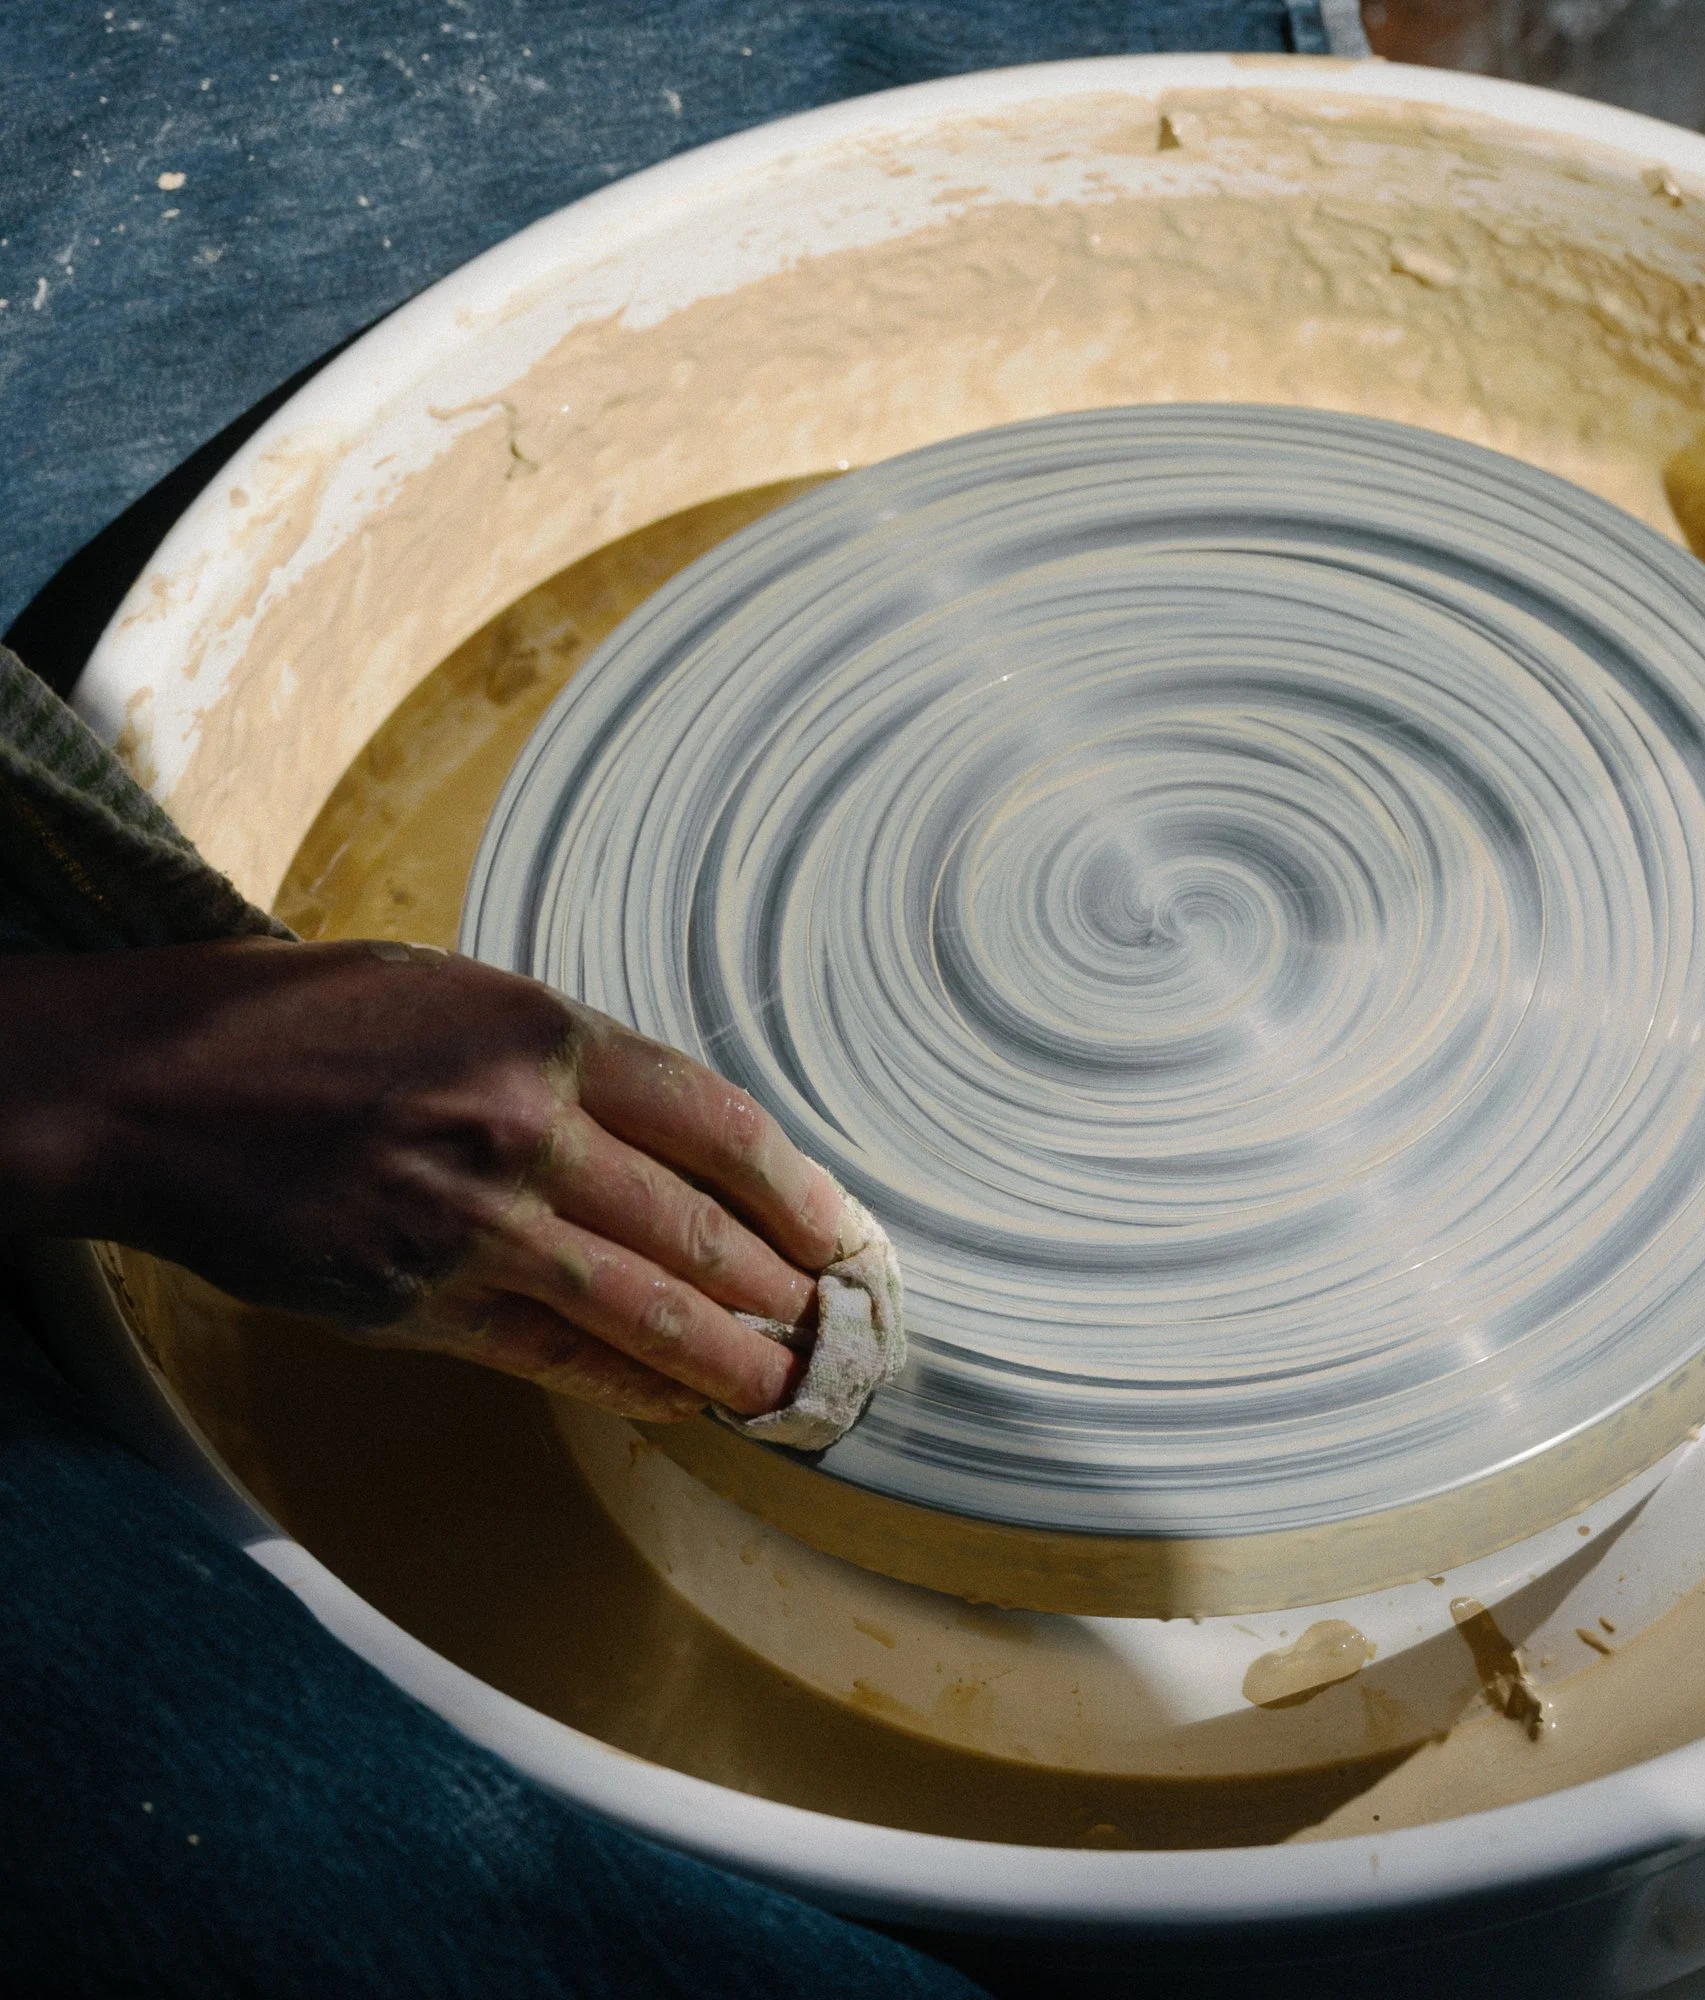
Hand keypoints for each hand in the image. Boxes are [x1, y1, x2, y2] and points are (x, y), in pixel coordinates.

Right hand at [0, 937, 850, 1419]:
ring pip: (642, 1310)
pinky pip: (551, 1357)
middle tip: (844, 1334)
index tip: (846, 1238)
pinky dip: (627, 1384)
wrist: (156, 1086)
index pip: (722, 1127)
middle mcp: (523, 1130)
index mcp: (548, 1038)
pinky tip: (679, 1401)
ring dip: (732, 1360)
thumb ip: (575, 1065)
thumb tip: (685, 1146)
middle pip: (700, 1230)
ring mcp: (469, 1224)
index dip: (801, 1195)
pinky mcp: (414, 1300)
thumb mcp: (466, 997)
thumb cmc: (318, 1025)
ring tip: (793, 1391)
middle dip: (787, 1292)